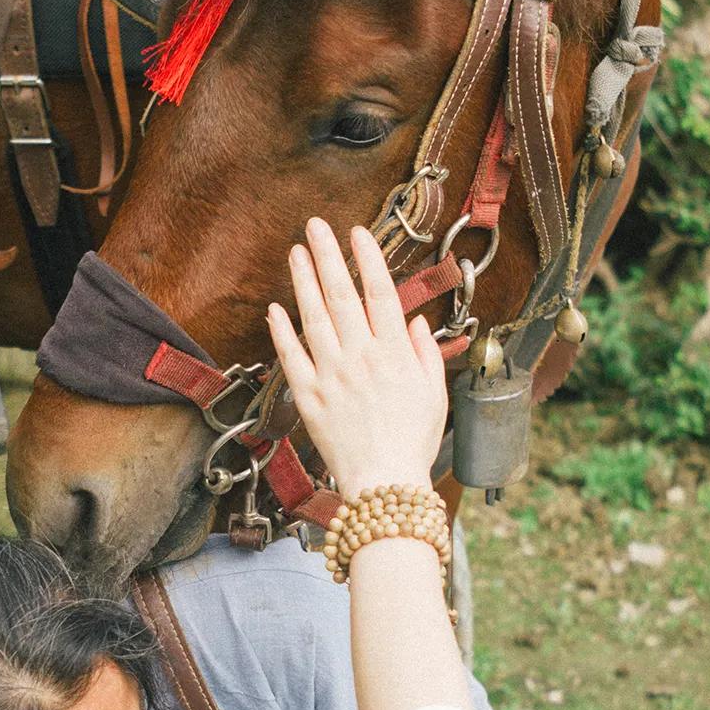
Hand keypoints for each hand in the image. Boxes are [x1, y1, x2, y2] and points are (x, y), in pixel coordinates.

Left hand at [268, 219, 447, 500]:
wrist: (385, 483)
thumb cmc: (413, 441)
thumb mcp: (434, 393)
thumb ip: (423, 353)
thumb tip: (413, 321)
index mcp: (395, 354)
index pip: (380, 293)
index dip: (368, 259)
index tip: (357, 232)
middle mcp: (361, 358)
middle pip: (342, 295)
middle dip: (328, 255)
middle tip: (315, 225)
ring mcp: (332, 376)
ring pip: (314, 318)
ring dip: (304, 281)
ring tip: (296, 252)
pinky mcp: (309, 397)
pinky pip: (292, 357)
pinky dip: (282, 331)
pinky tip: (275, 308)